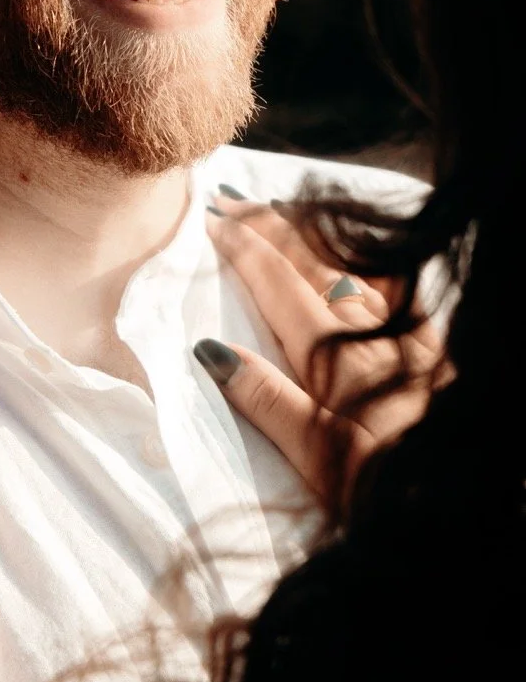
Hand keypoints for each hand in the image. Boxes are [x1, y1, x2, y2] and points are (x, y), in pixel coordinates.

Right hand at [201, 195, 447, 502]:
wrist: (470, 483)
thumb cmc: (387, 484)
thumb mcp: (318, 457)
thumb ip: (267, 400)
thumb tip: (211, 349)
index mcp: (330, 351)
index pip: (276, 282)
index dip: (241, 247)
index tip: (211, 218)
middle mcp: (367, 325)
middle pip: (308, 259)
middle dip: (266, 224)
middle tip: (231, 197)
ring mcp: (405, 329)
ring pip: (348, 262)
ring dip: (307, 233)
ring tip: (278, 209)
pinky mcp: (433, 344)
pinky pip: (393, 282)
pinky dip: (364, 257)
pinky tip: (355, 253)